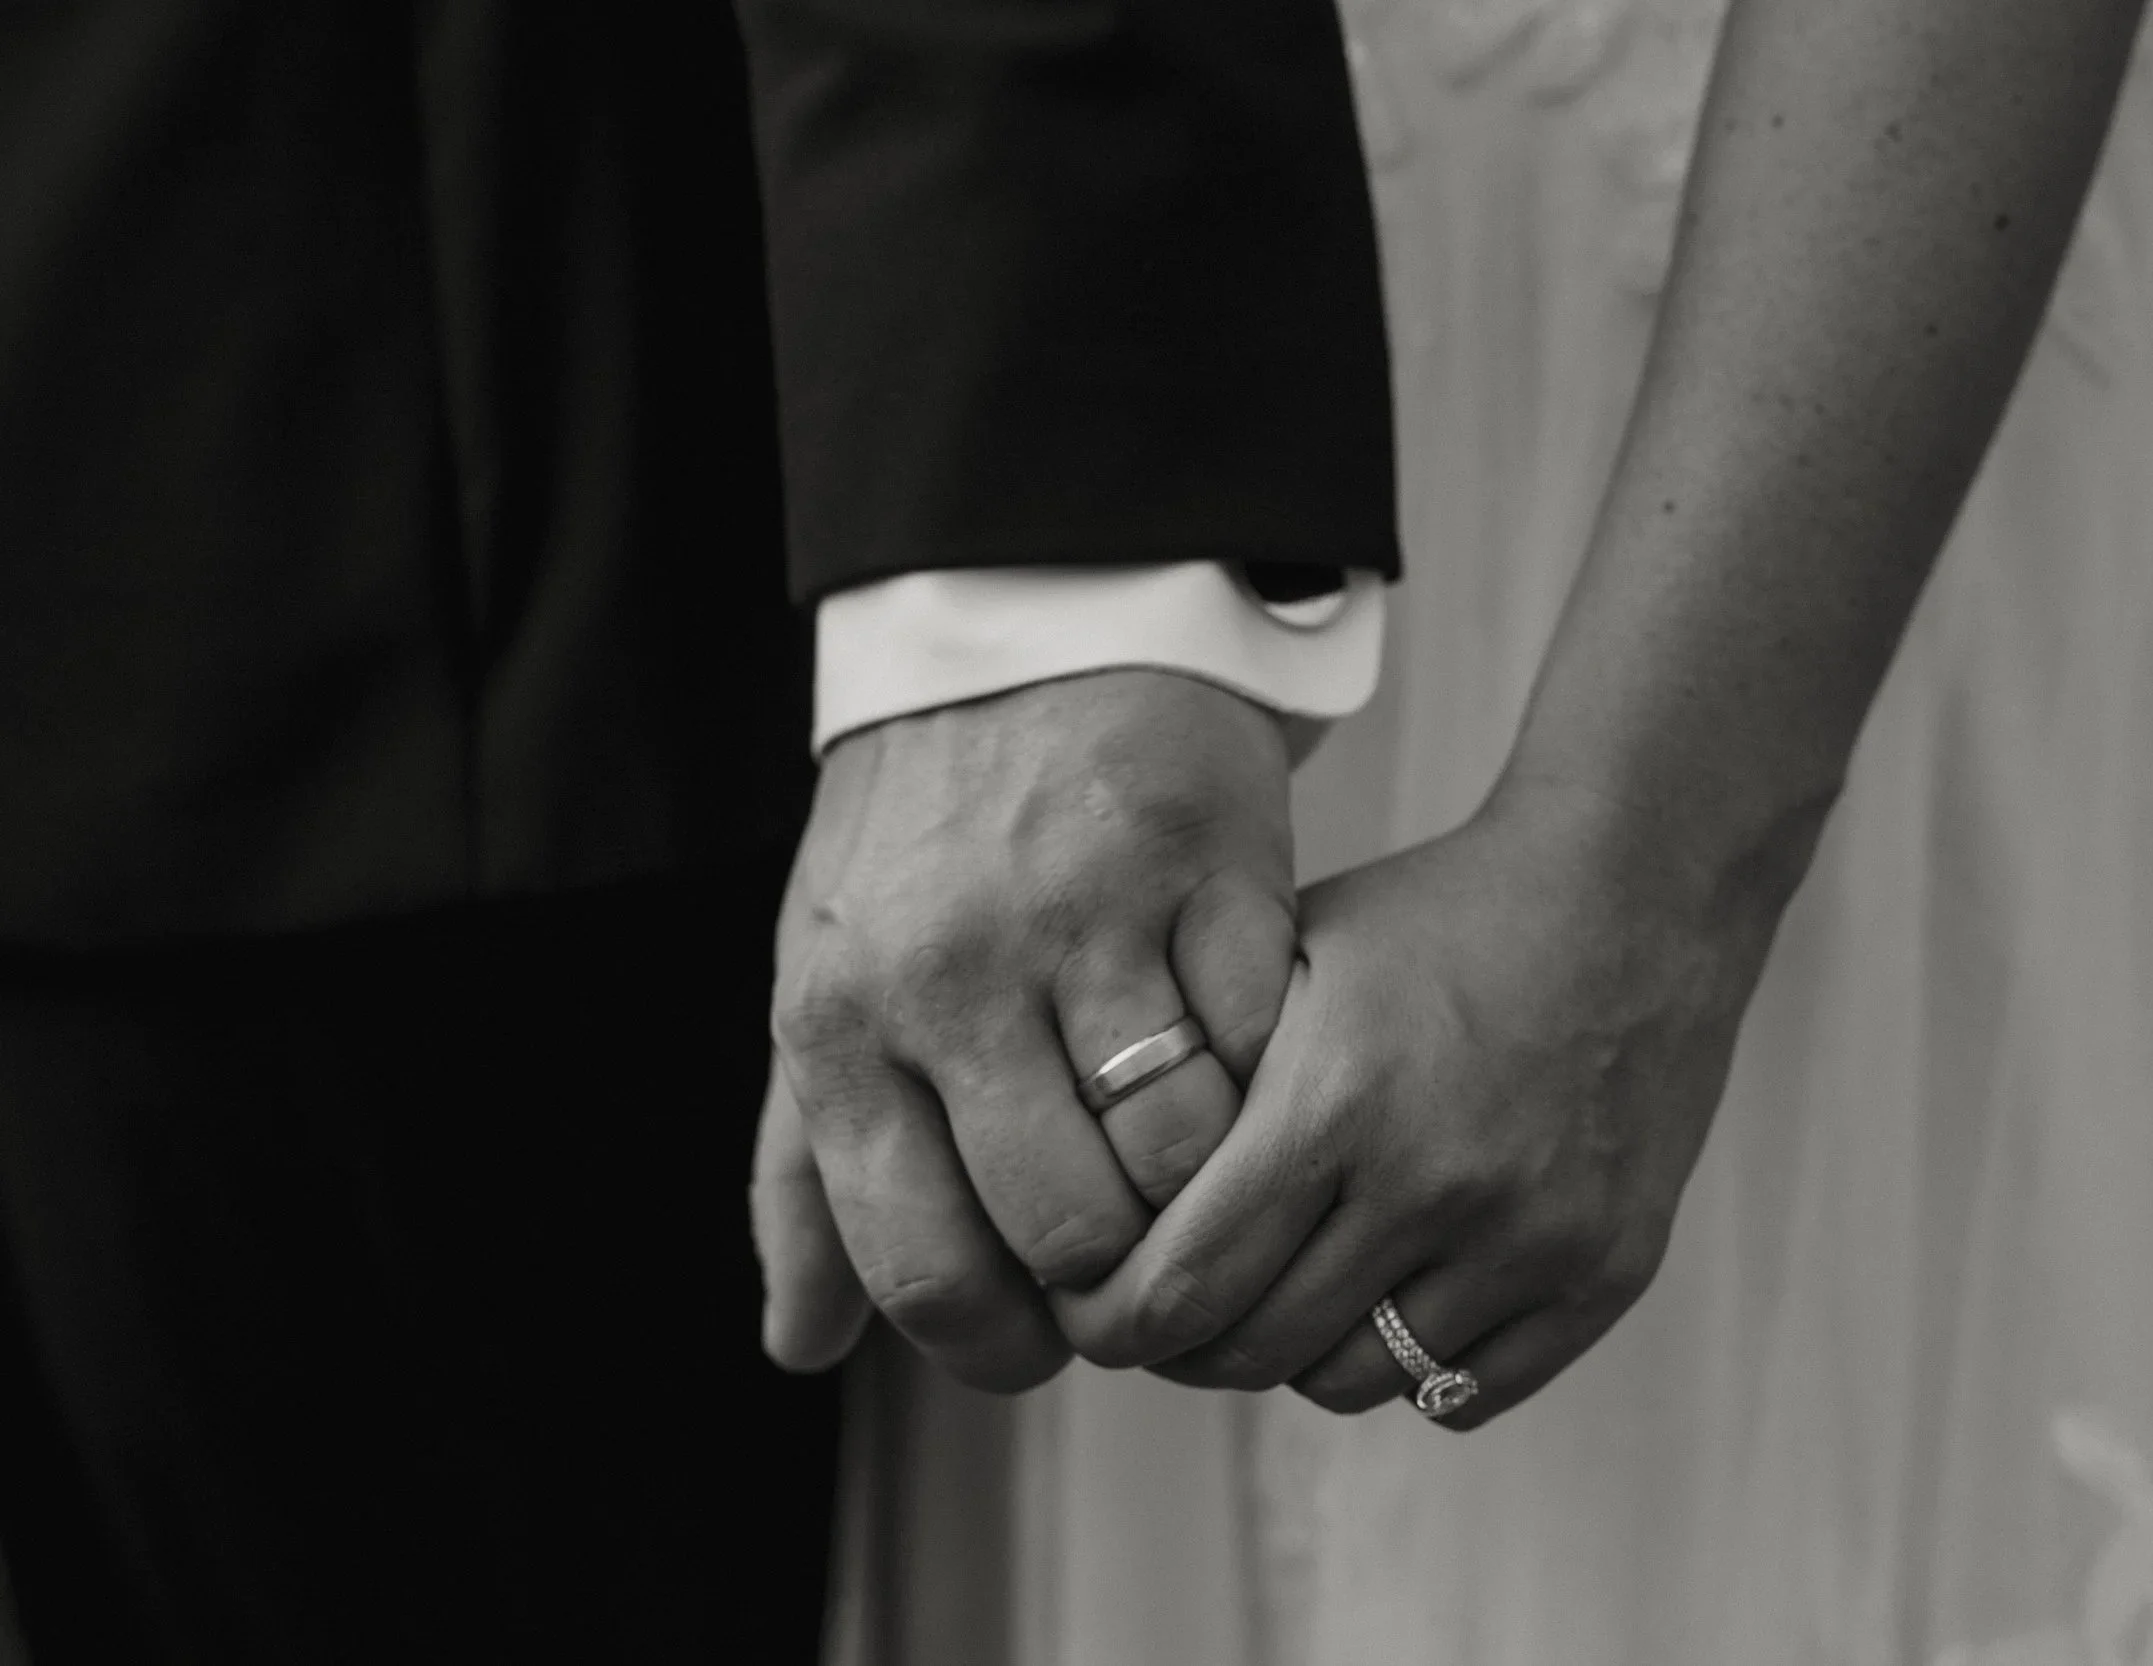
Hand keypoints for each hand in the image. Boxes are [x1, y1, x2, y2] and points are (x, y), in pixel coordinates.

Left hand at [758, 670, 1297, 1390]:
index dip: (1002, 1342)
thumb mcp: (824, 990)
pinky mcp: (1207, 867)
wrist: (1023, 632)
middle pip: (1070, 1230)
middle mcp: (949, 976)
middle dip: (1115, 1275)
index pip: (923, 1267)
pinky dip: (1265, 1080)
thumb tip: (801, 1346)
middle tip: (1135, 1244)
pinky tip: (1242, 1055)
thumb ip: (804, 1177)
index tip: (1046, 1333)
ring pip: (1180, 1155)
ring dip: (1201, 1184)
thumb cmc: (918, 841)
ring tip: (1188, 1149)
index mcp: (840, 1024)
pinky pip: (1263, 1048)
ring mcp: (1085, 919)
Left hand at [1051, 787, 1800, 1426]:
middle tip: (1166, 1309)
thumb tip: (1087, 1206)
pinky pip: (1461, 1393)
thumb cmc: (1434, 915)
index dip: (1110, 1319)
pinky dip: (1404, 1368)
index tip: (1089, 1305)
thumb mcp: (1290, 951)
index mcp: (1336, 1097)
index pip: (1179, 1285)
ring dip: (1292, 1354)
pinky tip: (1381, 1294)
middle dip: (1182, 1345)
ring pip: (1352, 1383)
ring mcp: (1531, 1238)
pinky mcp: (1604, 1272)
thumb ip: (1197, 1073)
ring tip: (1277, 1291)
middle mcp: (1436, 1183)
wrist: (1635, 889)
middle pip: (1253, 1351)